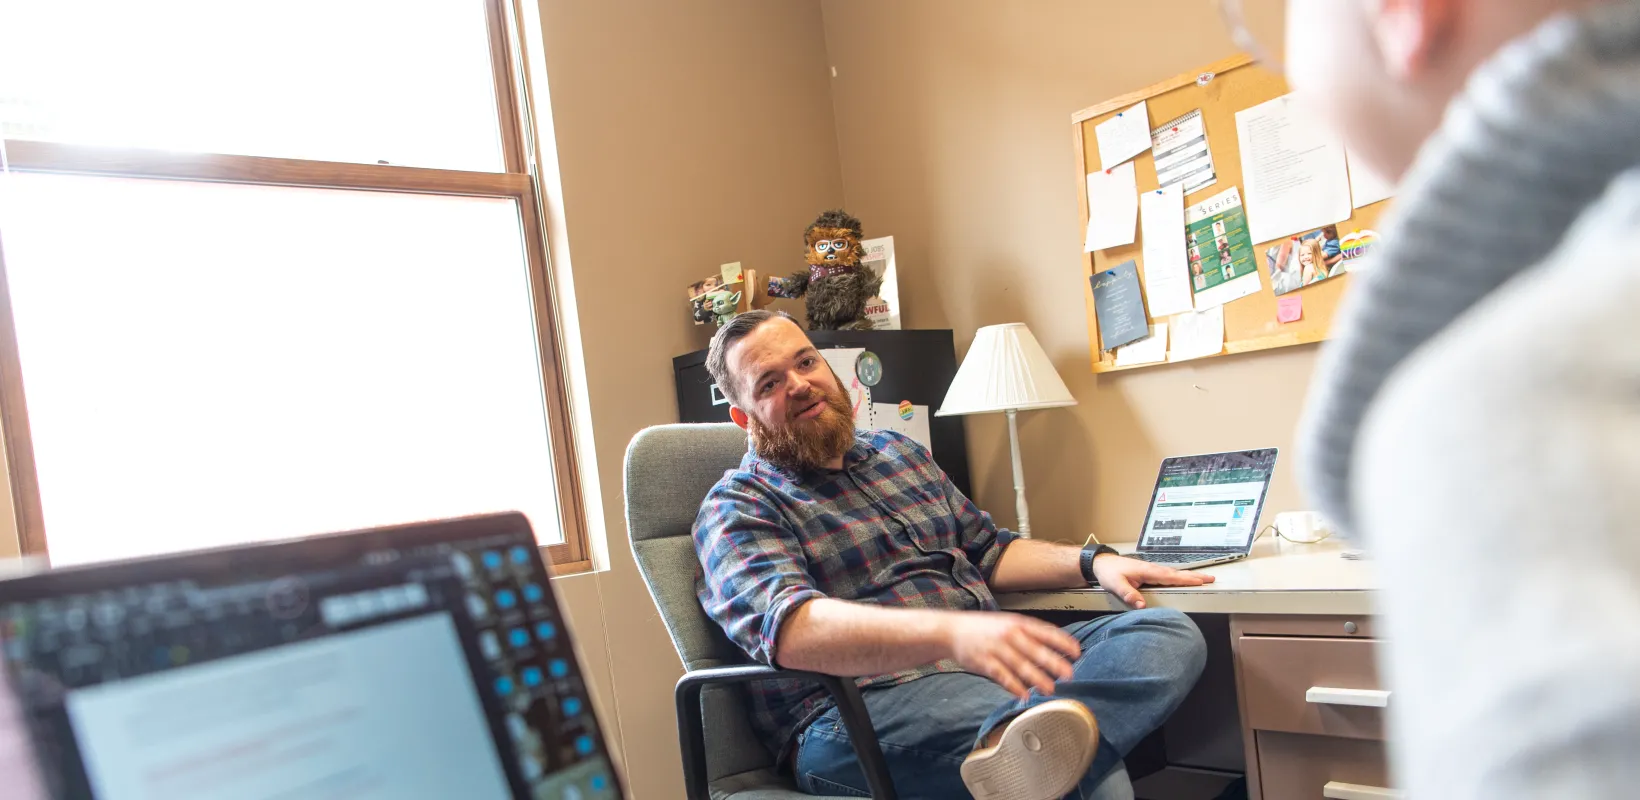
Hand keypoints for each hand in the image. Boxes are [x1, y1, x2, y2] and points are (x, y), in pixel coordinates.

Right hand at [943, 612, 1080, 699]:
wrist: (952, 630)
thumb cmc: (984, 629)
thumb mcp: (1008, 623)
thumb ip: (1028, 634)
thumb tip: (1054, 649)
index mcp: (1018, 623)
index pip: (1045, 631)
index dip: (1063, 642)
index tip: (1077, 652)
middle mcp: (1009, 634)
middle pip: (1036, 650)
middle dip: (1054, 663)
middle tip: (1069, 674)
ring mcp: (996, 648)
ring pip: (1021, 665)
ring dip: (1037, 679)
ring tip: (1050, 689)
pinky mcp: (984, 662)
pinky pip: (1002, 676)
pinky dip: (1014, 687)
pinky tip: (1024, 695)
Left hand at [1092, 554, 1214, 607]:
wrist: (1100, 564)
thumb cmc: (1108, 572)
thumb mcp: (1116, 585)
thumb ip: (1129, 594)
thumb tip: (1142, 605)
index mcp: (1147, 571)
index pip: (1170, 576)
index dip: (1186, 579)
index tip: (1200, 580)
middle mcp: (1151, 569)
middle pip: (1176, 573)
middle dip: (1194, 576)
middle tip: (1210, 578)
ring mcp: (1150, 570)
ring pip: (1173, 573)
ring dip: (1188, 576)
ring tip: (1202, 579)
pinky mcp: (1148, 572)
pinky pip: (1167, 575)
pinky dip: (1178, 576)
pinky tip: (1182, 579)